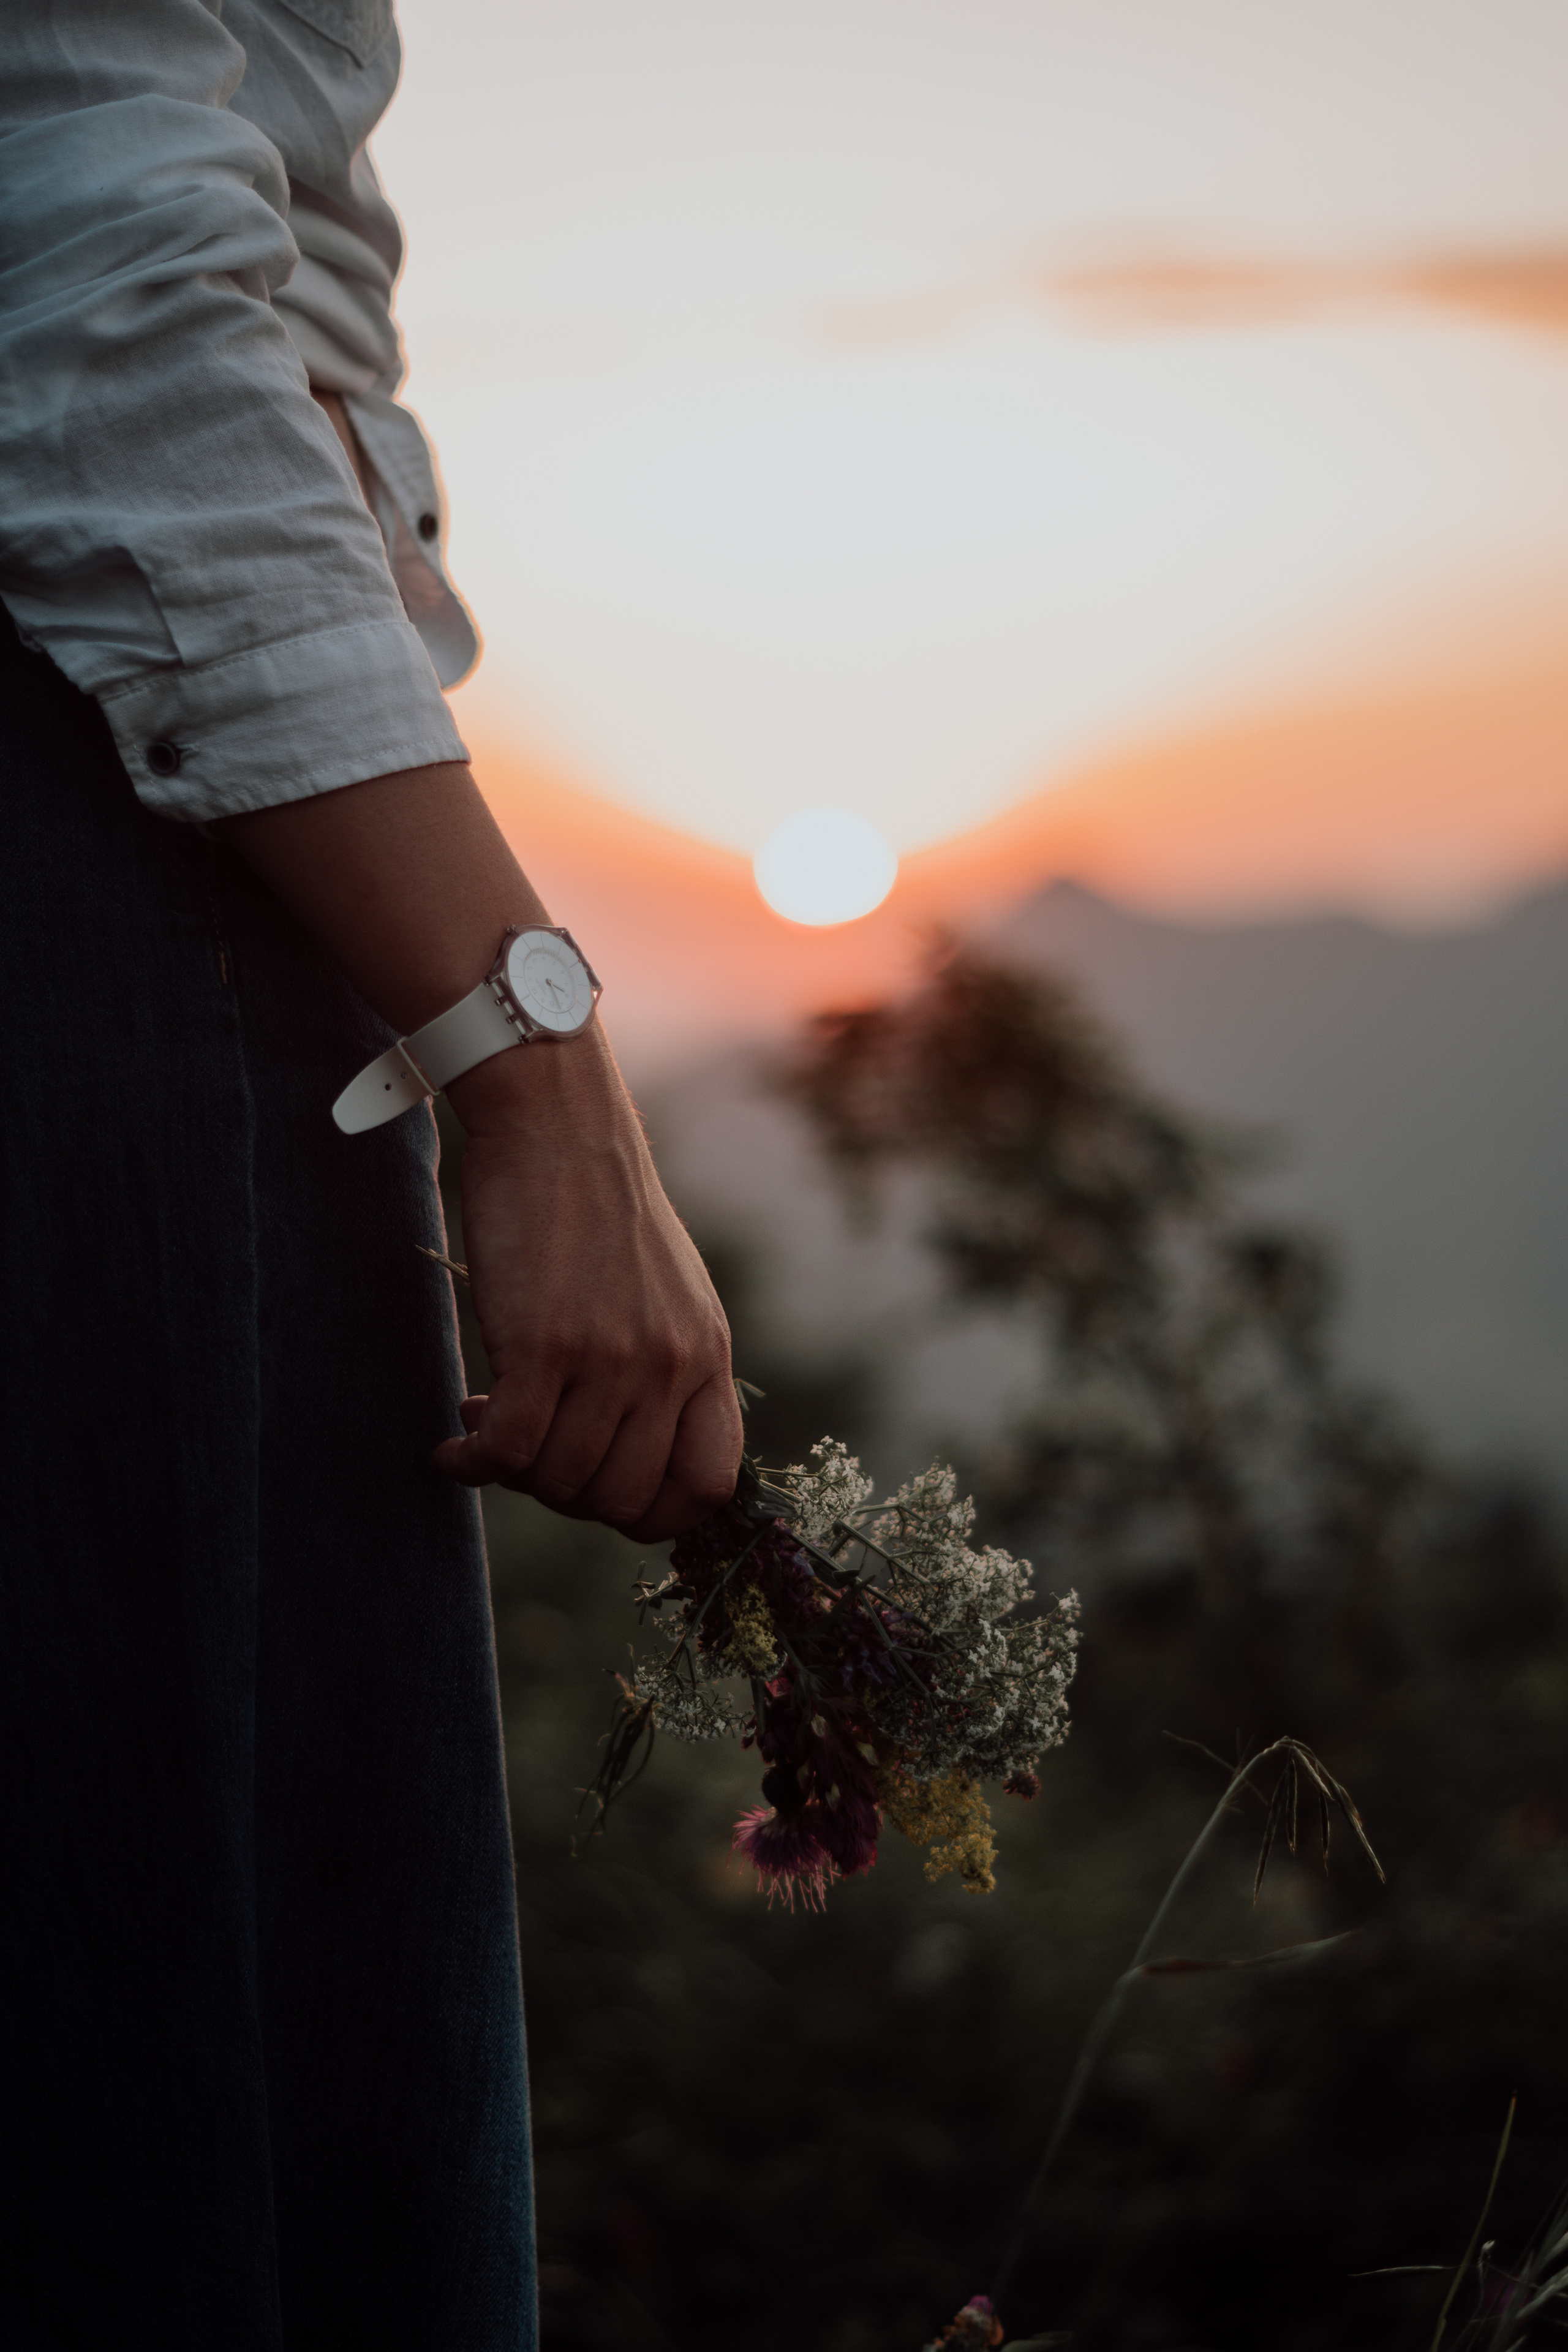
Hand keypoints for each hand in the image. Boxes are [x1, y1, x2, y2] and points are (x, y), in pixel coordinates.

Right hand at [430, 1027, 742, 1542]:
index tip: (600, 1493)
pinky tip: (453, 1449)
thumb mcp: (666, 1295)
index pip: (709, 1485)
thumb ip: (666, 1371)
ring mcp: (611, 1358)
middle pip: (624, 1498)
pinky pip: (509, 1453)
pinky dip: (473, 1465)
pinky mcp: (545, 1345)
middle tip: (530, 1455)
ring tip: (487, 1427)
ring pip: (561, 1480)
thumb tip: (627, 1455)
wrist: (555, 1126)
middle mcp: (669, 1364)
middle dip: (569, 1497)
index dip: (653, 1513)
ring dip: (514, 1476)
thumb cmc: (596, 1210)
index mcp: (707, 1355)